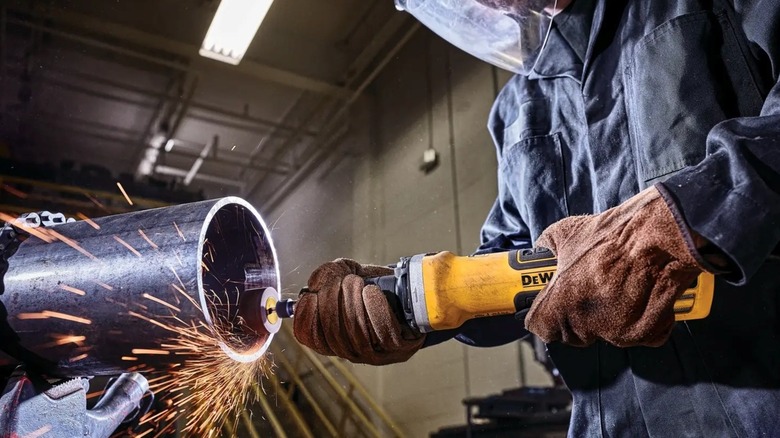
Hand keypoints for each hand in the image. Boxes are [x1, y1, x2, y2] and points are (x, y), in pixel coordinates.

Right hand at [293, 259, 424, 364]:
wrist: (409, 293)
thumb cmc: (373, 285)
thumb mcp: (346, 272)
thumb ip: (326, 273)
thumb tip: (314, 284)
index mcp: (332, 337)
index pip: (309, 337)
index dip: (306, 318)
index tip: (310, 296)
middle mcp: (351, 350)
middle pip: (333, 334)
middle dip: (333, 302)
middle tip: (342, 281)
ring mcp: (375, 354)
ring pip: (358, 334)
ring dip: (353, 304)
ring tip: (357, 283)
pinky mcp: (399, 349)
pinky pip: (385, 334)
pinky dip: (376, 311)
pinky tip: (372, 292)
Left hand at [525, 186, 706, 347]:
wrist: (659, 237)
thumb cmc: (613, 235)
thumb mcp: (566, 232)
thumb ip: (548, 247)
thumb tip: (543, 250)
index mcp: (562, 303)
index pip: (541, 327)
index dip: (543, 315)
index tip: (547, 307)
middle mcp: (587, 323)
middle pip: (572, 333)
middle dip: (575, 317)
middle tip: (586, 293)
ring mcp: (617, 332)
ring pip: (604, 334)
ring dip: (607, 318)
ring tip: (616, 289)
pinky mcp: (646, 334)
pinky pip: (635, 335)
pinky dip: (638, 321)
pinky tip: (640, 297)